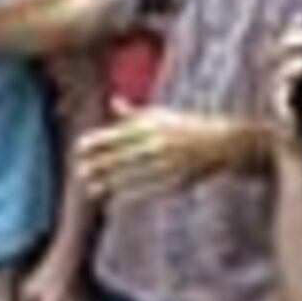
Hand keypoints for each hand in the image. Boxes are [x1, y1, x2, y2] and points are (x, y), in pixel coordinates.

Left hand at [75, 107, 261, 200]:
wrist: (221, 144)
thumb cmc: (188, 127)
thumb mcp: (162, 114)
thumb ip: (135, 113)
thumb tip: (114, 101)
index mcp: (151, 125)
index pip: (117, 133)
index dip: (97, 142)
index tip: (79, 148)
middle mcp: (156, 143)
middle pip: (120, 155)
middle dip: (98, 164)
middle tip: (80, 172)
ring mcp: (165, 163)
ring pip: (130, 174)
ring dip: (108, 182)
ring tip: (90, 188)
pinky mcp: (174, 180)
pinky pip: (146, 189)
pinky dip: (129, 194)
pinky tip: (114, 199)